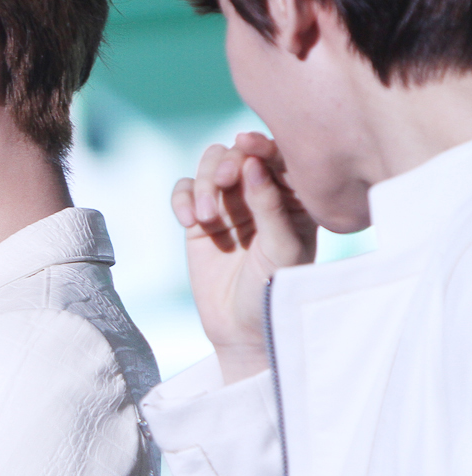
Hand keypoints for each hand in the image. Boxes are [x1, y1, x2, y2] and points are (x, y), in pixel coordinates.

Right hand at [172, 133, 315, 382]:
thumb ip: (269, 205)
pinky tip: (188, 221)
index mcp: (293, 198)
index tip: (246, 146)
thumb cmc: (274, 292)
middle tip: (222, 182)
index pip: (277, 157)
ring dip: (203, 183)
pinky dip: (182, 198)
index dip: (261, 145)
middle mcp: (260, 196)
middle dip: (226, 162)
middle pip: (237, 154)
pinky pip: (183, 190)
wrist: (244, 331)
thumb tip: (253, 163)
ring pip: (208, 167)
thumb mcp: (281, 249)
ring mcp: (228, 206)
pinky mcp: (199, 220)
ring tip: (205, 217)